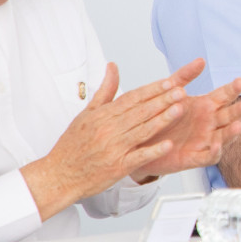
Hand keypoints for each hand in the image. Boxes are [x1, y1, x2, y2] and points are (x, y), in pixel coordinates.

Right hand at [23, 61, 208, 219]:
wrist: (59, 175)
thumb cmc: (73, 145)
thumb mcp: (86, 114)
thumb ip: (105, 91)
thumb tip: (113, 67)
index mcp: (102, 115)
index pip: (132, 98)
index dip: (152, 89)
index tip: (169, 82)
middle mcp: (109, 129)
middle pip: (140, 111)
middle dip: (162, 100)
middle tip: (181, 91)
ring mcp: (114, 148)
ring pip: (142, 131)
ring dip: (162, 120)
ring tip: (179, 109)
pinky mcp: (117, 167)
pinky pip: (138, 157)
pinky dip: (153, 151)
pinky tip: (169, 145)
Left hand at [128, 64, 240, 180]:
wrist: (142, 143)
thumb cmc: (161, 116)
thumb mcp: (171, 93)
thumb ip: (184, 76)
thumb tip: (201, 60)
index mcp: (205, 106)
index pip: (224, 96)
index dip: (232, 90)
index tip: (239, 81)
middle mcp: (209, 123)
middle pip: (228, 116)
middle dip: (238, 111)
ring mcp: (204, 141)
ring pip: (223, 137)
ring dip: (232, 132)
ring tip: (238, 125)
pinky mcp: (194, 157)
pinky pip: (207, 157)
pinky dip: (214, 152)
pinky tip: (216, 146)